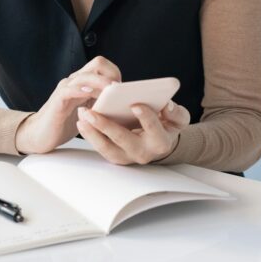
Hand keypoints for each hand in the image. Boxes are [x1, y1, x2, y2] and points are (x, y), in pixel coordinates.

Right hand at [15, 56, 121, 154]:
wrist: (41, 135)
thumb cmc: (66, 123)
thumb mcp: (90, 111)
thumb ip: (102, 103)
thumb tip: (124, 104)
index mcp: (84, 82)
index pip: (103, 65)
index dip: (115, 73)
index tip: (123, 89)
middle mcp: (75, 81)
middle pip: (97, 63)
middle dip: (112, 73)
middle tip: (119, 90)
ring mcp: (66, 88)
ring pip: (85, 76)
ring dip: (101, 82)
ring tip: (111, 91)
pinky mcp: (57, 100)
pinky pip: (69, 90)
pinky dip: (80, 90)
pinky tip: (89, 94)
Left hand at [76, 100, 190, 164]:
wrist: (158, 143)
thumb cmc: (166, 126)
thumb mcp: (178, 118)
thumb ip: (176, 113)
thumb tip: (167, 106)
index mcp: (160, 142)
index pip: (154, 130)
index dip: (146, 118)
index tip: (135, 104)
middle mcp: (143, 153)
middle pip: (123, 140)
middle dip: (106, 126)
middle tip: (91, 112)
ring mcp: (127, 157)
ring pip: (107, 148)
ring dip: (92, 132)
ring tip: (82, 115)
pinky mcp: (115, 157)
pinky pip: (100, 148)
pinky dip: (90, 135)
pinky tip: (82, 121)